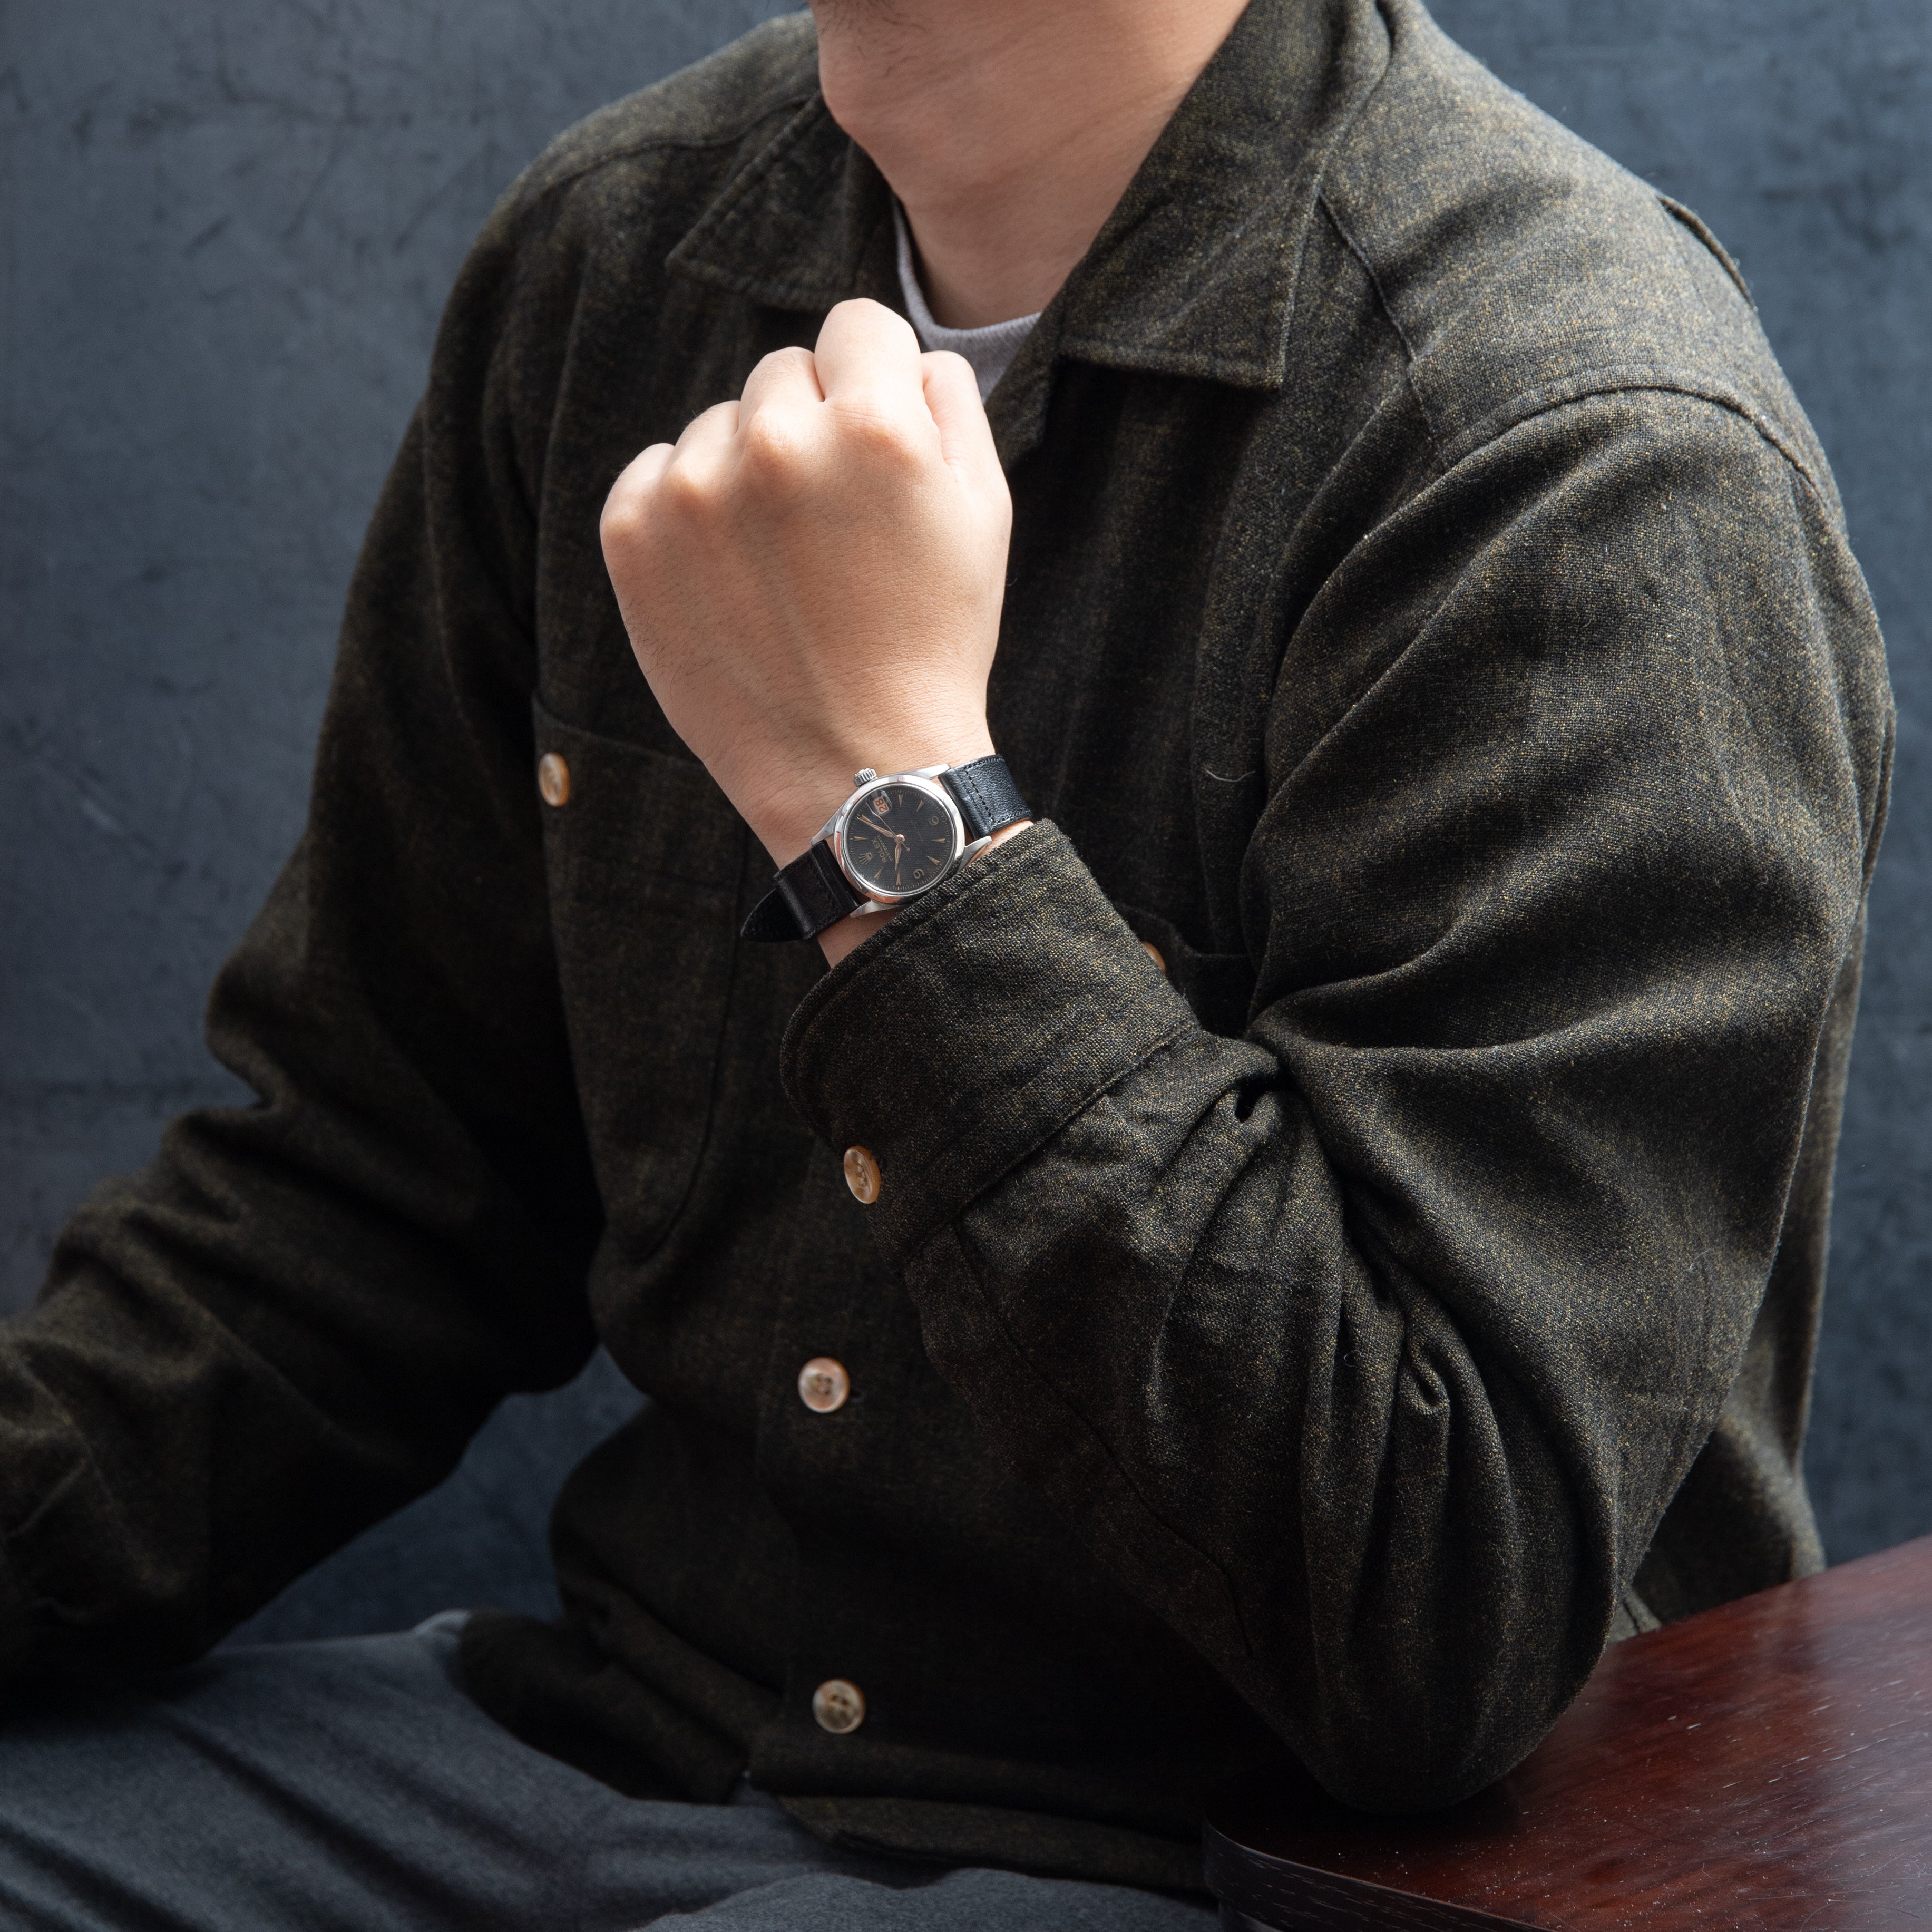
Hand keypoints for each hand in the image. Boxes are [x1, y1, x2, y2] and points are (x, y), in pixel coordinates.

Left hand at [600, 299, 1013, 878]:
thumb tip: (905, 354)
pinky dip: (685, 508)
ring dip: (747, 471)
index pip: (858, 325)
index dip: (875, 381)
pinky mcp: (631, 534)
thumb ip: (949, 403)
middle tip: (832, 527)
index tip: (872, 444)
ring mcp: (693, 489)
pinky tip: (729, 575)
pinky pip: (653, 469)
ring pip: (718, 424)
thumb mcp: (984, 513)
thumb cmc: (932, 643)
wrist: (855, 771)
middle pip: (783, 371)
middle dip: (811, 428)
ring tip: (782, 566)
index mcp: (873, 425)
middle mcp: (776, 441)